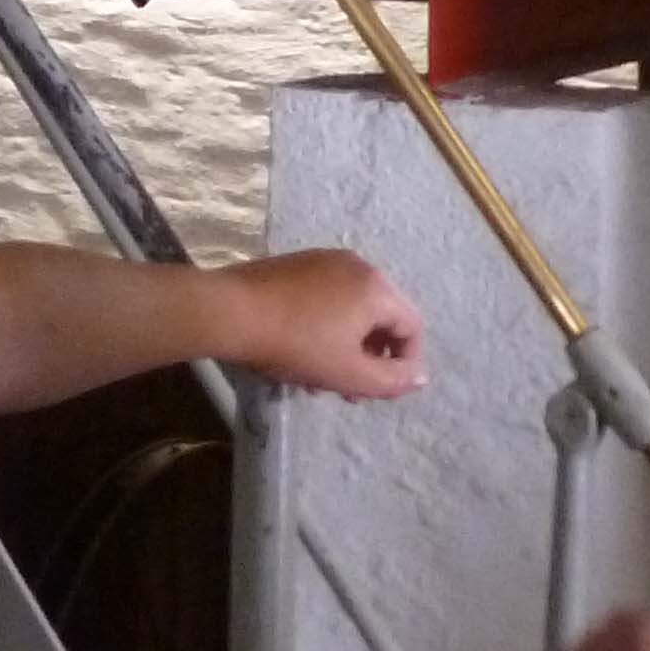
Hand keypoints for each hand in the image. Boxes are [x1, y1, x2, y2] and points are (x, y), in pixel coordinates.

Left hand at [221, 248, 426, 399]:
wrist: (230, 311)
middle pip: (381, 317)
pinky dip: (325, 326)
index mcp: (376, 287)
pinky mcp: (295, 264)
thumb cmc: (296, 344)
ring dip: (346, 346)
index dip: (405, 364)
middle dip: (371, 357)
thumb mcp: (349, 373)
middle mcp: (356, 265)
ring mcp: (323, 259)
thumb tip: (419, 375)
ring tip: (322, 379)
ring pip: (351, 309)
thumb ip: (392, 380)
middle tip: (352, 390)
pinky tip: (300, 352)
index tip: (382, 390)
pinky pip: (326, 297)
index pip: (412, 327)